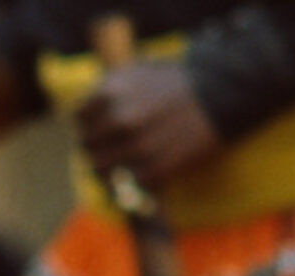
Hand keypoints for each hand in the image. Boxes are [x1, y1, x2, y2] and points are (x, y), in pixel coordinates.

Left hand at [75, 60, 221, 189]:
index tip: (97, 131)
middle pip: (88, 147)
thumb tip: (83, 115)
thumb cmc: (174, 83)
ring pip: (103, 171)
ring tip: (117, 172)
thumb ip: (106, 90)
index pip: (78, 119)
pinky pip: (129, 184)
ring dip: (107, 173)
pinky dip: (130, 184)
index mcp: (111, 93)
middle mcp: (121, 119)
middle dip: (95, 151)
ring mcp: (139, 146)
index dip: (86, 126)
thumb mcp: (135, 72)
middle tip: (106, 155)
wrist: (216, 96)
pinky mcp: (157, 167)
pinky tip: (137, 177)